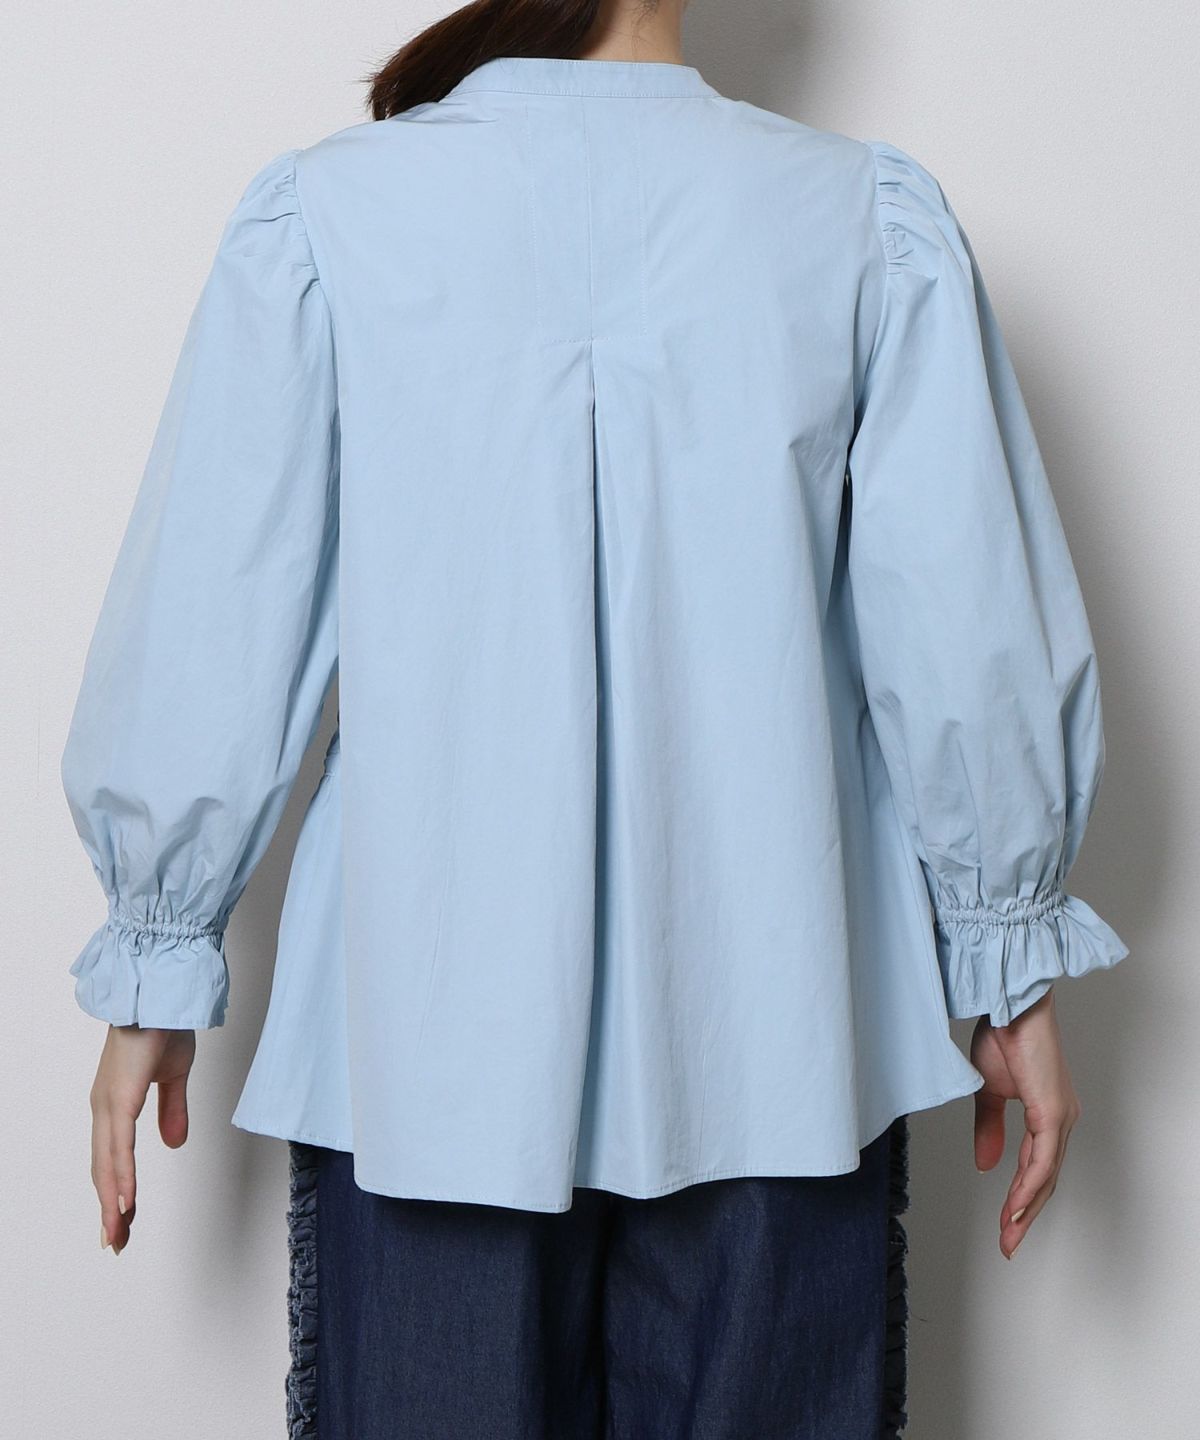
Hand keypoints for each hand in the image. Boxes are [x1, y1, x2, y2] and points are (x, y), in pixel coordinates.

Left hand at [89, 1024, 195, 1254]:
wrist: (162, 994)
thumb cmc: (165, 1026)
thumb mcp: (174, 1076)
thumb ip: (171, 1110)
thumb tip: (172, 1145)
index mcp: (115, 1103)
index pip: (113, 1157)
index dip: (117, 1189)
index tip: (122, 1221)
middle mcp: (104, 1108)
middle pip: (103, 1169)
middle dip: (109, 1209)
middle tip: (115, 1242)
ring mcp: (108, 1105)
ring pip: (106, 1165)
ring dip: (111, 1203)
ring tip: (117, 1235)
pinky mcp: (119, 1099)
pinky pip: (119, 1147)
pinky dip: (121, 1177)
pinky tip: (123, 1202)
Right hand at [970, 987, 1081, 1258]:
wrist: (1010, 1005)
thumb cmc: (1004, 1036)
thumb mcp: (988, 1092)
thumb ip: (988, 1128)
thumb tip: (986, 1165)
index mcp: (1048, 1115)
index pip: (1035, 1167)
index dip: (1020, 1198)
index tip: (1004, 1224)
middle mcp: (1062, 1120)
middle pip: (1045, 1180)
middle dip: (1024, 1214)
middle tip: (1007, 1242)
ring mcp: (1061, 1118)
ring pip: (1045, 1176)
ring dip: (1024, 1208)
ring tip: (1008, 1234)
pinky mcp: (1053, 1113)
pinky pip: (1041, 1160)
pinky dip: (1027, 1186)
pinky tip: (1015, 1206)